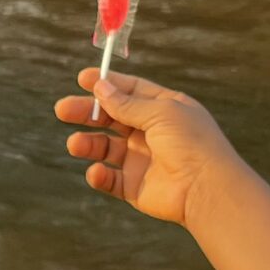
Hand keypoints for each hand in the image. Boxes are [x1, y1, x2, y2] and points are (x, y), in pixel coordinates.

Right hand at [55, 68, 245, 229]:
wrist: (206, 189)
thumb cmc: (191, 144)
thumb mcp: (160, 112)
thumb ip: (127, 103)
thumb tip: (101, 87)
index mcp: (164, 109)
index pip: (131, 91)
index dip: (107, 84)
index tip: (82, 79)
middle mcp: (152, 133)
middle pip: (112, 117)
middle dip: (87, 112)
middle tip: (62, 110)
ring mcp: (142, 160)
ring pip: (106, 147)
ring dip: (88, 143)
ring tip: (75, 144)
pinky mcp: (135, 187)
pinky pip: (110, 179)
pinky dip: (99, 175)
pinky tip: (97, 171)